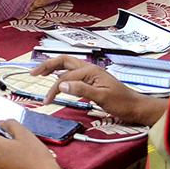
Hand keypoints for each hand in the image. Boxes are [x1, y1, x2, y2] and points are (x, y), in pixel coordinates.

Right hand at [31, 56, 166, 125]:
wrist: (136, 107)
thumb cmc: (122, 103)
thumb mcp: (102, 97)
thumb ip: (81, 89)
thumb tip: (60, 85)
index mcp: (90, 71)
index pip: (65, 78)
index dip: (53, 89)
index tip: (46, 101)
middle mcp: (89, 68)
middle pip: (63, 61)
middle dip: (47, 65)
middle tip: (33, 73)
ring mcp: (91, 73)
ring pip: (67, 65)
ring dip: (53, 67)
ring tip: (40, 72)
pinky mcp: (92, 80)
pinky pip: (73, 72)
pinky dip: (61, 73)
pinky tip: (57, 78)